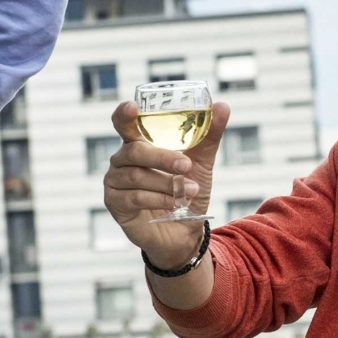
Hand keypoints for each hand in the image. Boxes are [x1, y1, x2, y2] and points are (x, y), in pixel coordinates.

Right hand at [104, 98, 230, 265]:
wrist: (185, 231)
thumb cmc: (187, 191)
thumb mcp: (201, 163)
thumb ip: (208, 135)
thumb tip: (222, 106)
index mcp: (138, 143)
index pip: (124, 123)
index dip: (125, 114)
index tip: (132, 107)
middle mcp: (122, 159)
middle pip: (135, 150)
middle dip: (162, 157)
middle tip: (185, 165)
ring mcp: (115, 181)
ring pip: (137, 175)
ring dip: (167, 183)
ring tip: (190, 191)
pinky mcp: (115, 203)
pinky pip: (135, 196)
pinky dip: (159, 199)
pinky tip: (175, 204)